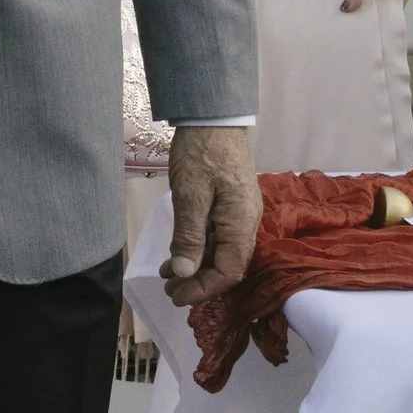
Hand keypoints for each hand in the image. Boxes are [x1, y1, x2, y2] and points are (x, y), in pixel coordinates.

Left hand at [166, 122, 259, 297]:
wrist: (214, 116)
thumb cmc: (203, 152)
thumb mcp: (190, 195)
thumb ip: (189, 236)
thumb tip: (184, 272)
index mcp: (241, 223)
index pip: (229, 270)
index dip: (204, 289)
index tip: (176, 296)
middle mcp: (245, 222)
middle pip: (227, 264)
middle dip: (198, 281)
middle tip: (168, 289)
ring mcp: (238, 213)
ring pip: (220, 251)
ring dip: (195, 266)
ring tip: (166, 275)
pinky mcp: (229, 204)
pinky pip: (216, 235)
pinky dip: (196, 248)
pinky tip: (175, 253)